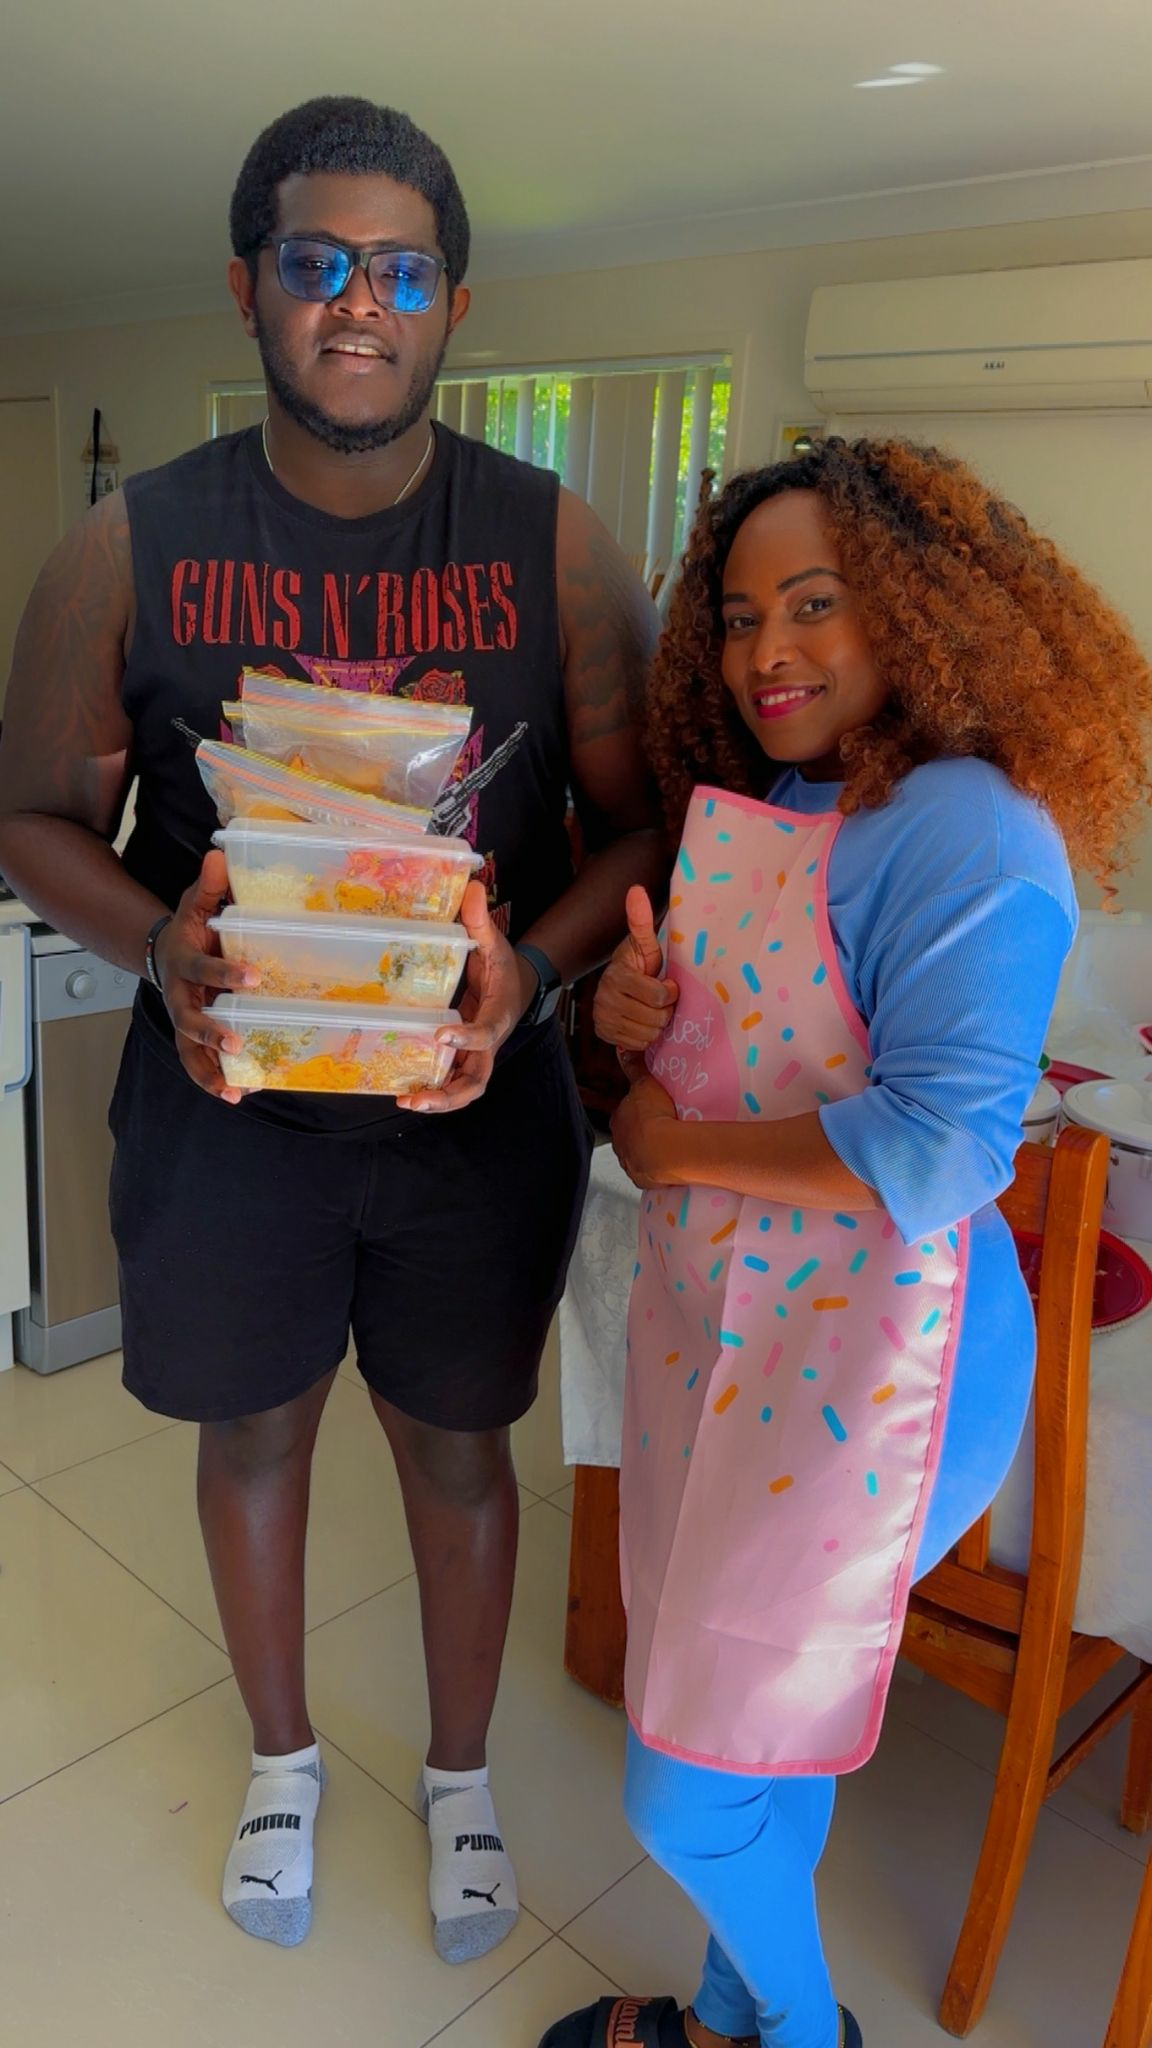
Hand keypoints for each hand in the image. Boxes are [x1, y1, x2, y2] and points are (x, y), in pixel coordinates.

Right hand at [153, 849, 257, 1104]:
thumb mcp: (194, 906)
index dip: (224, 973)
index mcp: (183, 962)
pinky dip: (215, 1080)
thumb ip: (208, 888)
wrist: (163, 953)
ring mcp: (184, 1019)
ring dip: (209, 1071)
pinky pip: (199, 1062)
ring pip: (189, 1051)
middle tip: (234, 1041)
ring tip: (234, 1090)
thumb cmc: (188, 930)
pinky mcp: (192, 1037)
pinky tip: (238, 1093)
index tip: (252, 978)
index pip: (202, 969)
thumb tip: (219, 855)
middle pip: (187, 1019)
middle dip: (210, 1031)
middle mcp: (180, 996)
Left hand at [398, 880, 530, 1113]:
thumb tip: (472, 886)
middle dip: (450, 1094)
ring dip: (438, 1099)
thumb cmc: (503, 968)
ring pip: (464, 1088)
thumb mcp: (494, 943)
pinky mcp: (463, 1059)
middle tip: (419, 1098)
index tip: (442, 1035)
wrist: (517, 988)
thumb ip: (480, 922)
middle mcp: (488, 1043)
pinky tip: (402, 1091)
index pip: (486, 1033)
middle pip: (476, 1080)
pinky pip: (450, 1080)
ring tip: (406, 1101)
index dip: (467, 1038)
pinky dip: (431, 1090)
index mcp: (498, 1015)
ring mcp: (476, 1056)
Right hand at [593, 885, 677, 1053]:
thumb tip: (636, 889)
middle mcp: (606, 999)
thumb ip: (641, 921)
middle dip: (664, 1010)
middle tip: (661, 1001)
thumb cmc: (638, 966)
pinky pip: (638, 1044)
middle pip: (656, 1018)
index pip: (659, 995)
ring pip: (648, 1034)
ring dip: (656, 1025)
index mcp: (618, 976)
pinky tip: (642, 1022)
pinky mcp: (605, 1034)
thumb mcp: (643, 945)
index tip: (667, 985)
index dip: (669, 992)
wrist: (617, 989)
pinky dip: (644, 1036)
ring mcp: (604, 1019)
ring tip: (652, 1011)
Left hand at [610, 1057, 679, 1188]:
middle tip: (663, 1128)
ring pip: (637, 1155)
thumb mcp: (645, 1084)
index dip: (638, 1112)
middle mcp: (618, 1143)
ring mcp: (629, 1163)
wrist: (665, 1149)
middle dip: (642, 1133)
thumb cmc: (655, 1115)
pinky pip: (649, 1172)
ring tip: (668, 1146)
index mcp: (617, 1119)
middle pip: (629, 1136)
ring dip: (649, 1151)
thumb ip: (634, 1068)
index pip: (625, 1114)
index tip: (652, 1111)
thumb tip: (623, 1050)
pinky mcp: (641, 1179)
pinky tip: (669, 1164)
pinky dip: (656, 1168)